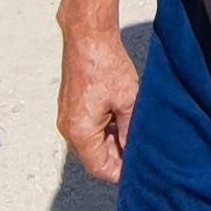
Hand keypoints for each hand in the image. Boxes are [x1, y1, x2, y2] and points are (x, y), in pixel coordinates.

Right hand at [58, 22, 141, 181]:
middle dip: (118, 157)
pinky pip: (88, 129)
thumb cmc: (106, 65)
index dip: (120, 173)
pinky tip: (122, 120)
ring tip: (135, 134)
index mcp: (81, 131)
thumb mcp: (128, 101)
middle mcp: (69, 128)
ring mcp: (68, 117)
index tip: (139, 171)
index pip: (99, 167)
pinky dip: (105, 130)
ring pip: (92, 143)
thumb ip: (130, 131)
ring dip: (112, 142)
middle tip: (142, 152)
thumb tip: (135, 151)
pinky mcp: (71, 107)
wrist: (88, 38)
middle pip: (94, 157)